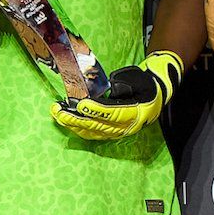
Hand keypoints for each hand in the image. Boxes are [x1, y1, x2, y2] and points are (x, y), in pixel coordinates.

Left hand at [50, 50, 181, 141]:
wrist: (155, 96)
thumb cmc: (144, 85)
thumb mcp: (136, 79)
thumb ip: (121, 85)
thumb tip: (106, 92)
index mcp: (138, 111)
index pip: (114, 113)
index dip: (96, 110)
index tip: (81, 105)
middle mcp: (129, 126)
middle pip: (99, 125)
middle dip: (76, 119)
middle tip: (59, 111)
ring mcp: (120, 132)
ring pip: (93, 132)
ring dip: (73, 125)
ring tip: (58, 115)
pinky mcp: (113, 134)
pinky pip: (93, 135)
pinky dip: (79, 129)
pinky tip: (67, 122)